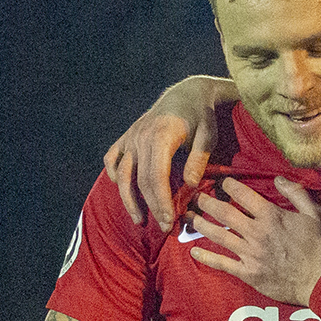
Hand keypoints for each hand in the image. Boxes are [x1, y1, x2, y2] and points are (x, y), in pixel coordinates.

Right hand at [102, 76, 236, 228]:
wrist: (186, 93)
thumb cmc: (201, 116)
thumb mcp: (208, 135)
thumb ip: (198, 159)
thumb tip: (189, 185)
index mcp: (161, 136)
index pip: (156, 176)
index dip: (161, 201)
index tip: (169, 220)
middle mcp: (141, 136)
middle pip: (140, 180)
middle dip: (151, 206)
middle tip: (165, 227)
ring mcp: (131, 136)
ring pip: (122, 174)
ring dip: (128, 199)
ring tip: (139, 220)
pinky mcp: (126, 136)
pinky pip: (112, 158)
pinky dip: (115, 174)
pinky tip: (123, 188)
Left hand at [190, 178, 320, 306]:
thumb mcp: (316, 215)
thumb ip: (296, 194)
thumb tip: (278, 179)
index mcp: (271, 216)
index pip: (244, 195)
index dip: (230, 185)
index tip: (222, 182)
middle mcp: (256, 232)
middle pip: (224, 213)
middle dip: (207, 202)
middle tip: (195, 196)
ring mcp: (250, 254)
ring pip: (219, 236)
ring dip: (201, 225)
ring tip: (189, 217)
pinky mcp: (248, 273)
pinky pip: (222, 264)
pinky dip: (206, 257)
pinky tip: (194, 251)